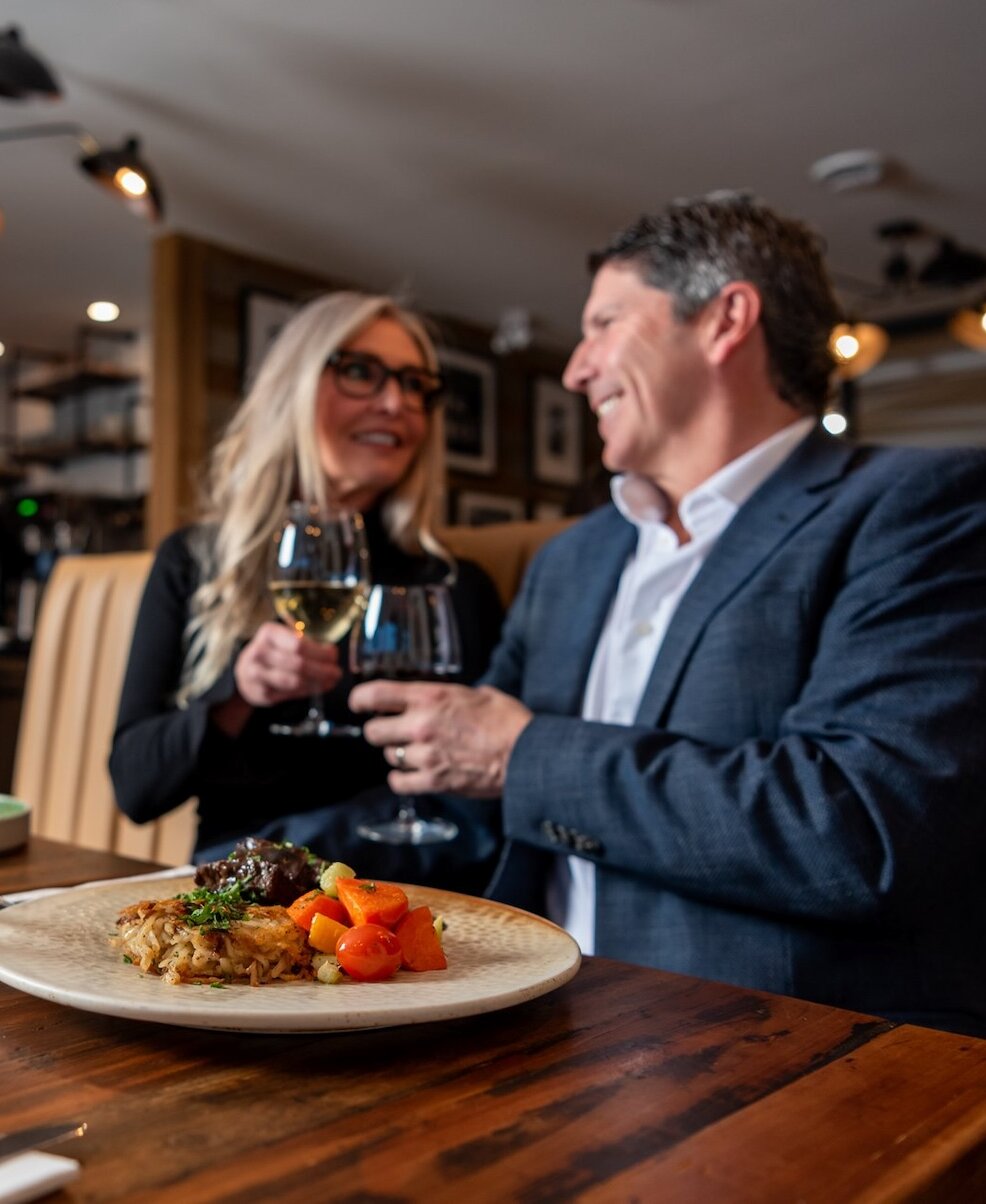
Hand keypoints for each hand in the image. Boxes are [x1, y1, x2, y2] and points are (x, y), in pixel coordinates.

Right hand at [233, 621, 341, 708]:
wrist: (246, 671)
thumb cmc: (273, 652)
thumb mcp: (283, 638)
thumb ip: (305, 641)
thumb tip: (331, 652)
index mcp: (269, 633)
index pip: (299, 644)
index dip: (320, 652)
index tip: (334, 655)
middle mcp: (259, 652)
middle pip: (298, 664)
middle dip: (322, 670)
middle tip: (337, 672)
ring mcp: (256, 674)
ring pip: (295, 681)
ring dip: (317, 683)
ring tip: (331, 681)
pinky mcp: (260, 693)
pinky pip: (289, 694)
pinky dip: (307, 691)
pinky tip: (317, 688)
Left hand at [349, 680, 532, 797]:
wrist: (525, 755)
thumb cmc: (508, 722)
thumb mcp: (478, 693)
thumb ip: (449, 695)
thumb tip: (439, 698)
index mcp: (430, 698)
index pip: (376, 694)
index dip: (360, 699)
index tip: (358, 703)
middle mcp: (421, 725)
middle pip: (373, 731)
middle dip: (379, 730)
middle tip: (391, 731)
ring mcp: (425, 755)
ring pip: (388, 756)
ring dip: (397, 754)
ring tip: (416, 751)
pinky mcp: (433, 781)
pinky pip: (399, 782)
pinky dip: (401, 779)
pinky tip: (412, 773)